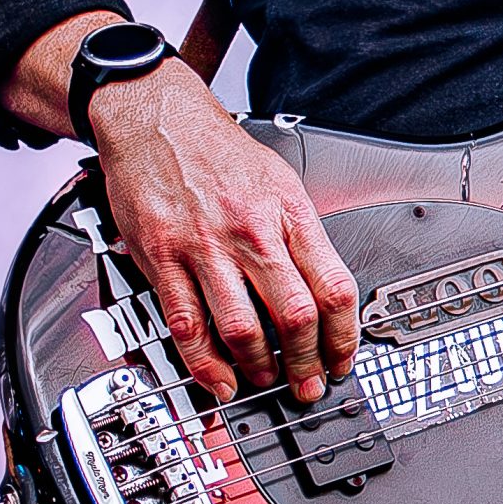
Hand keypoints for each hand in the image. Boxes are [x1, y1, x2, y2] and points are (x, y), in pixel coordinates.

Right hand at [5, 12, 358, 404]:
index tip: (343, 359)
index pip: (333, 286)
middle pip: (295, 315)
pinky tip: (217, 378)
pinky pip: (187, 323)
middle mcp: (252, 232)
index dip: (344, 336)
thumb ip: (300, 233)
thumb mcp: (279, 180)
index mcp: (289, 213)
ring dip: (259, 368)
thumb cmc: (217, 150)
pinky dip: (204, 363)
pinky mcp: (163, 258)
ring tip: (264, 381)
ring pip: (243, 328)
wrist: (157, 118)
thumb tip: (322, 288)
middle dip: (306, 364)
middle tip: (308, 385)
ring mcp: (206, 247)